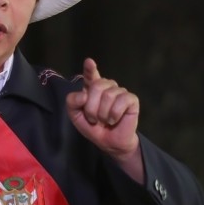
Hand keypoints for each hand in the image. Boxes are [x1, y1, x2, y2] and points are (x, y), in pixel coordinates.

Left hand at [66, 58, 143, 181]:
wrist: (109, 142)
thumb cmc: (93, 127)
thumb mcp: (76, 116)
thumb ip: (72, 103)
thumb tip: (83, 94)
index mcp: (92, 89)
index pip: (91, 76)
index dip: (90, 69)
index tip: (89, 62)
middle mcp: (107, 87)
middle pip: (97, 86)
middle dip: (92, 107)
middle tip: (94, 119)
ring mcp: (120, 92)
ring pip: (108, 95)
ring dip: (103, 113)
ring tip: (104, 121)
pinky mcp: (131, 99)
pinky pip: (121, 101)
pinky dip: (114, 114)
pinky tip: (114, 120)